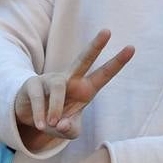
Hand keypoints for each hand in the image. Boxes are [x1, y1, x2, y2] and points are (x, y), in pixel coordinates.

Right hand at [14, 29, 133, 149]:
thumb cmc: (55, 121)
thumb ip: (69, 130)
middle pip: (83, 59)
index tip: (132, 48)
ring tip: (52, 124)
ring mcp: (50, 79)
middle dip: (95, 46)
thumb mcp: (68, 131)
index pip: (104, 74)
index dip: (117, 62)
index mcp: (84, 89)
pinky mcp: (33, 84)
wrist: (29, 119)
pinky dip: (41, 114)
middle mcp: (70, 79)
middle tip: (107, 31)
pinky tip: (41, 125)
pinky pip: (38, 98)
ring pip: (58, 87)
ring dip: (56, 108)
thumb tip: (61, 124)